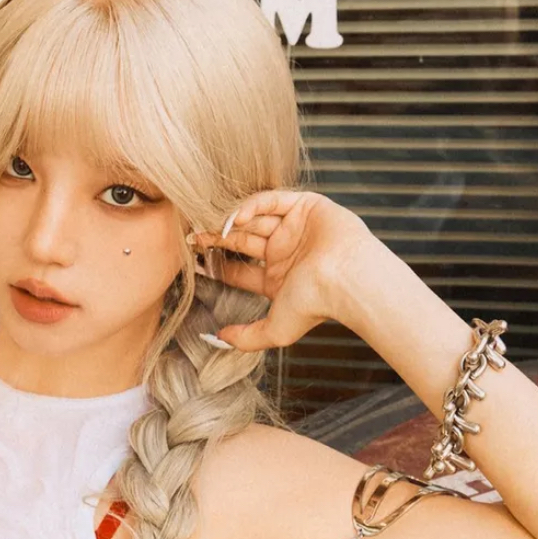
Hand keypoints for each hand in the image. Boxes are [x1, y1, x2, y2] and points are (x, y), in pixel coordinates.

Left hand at [191, 190, 381, 351]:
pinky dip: (252, 205)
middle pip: (243, 241)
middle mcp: (285, 252)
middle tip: (192, 235)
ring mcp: (295, 229)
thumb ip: (247, 337)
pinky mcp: (306, 206)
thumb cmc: (316, 305)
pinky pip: (273, 199)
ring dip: (232, 222)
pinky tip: (236, 218)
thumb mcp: (275, 330)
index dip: (216, 265)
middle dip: (217, 239)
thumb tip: (219, 338)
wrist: (345, 281)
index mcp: (278, 278)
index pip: (239, 269)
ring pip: (256, 219)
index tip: (194, 261)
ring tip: (211, 226)